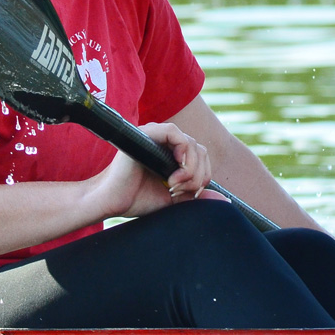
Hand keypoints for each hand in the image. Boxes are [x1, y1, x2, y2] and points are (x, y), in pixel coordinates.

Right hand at [87, 121, 214, 218]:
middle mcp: (165, 142)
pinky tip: (175, 170)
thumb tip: (223, 198)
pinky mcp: (147, 133)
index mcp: (172, 154)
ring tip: (174, 184)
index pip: (201, 157)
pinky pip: (175, 132)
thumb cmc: (137, 199)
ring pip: (192, 143)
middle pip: (200, 150)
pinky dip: (182, 152)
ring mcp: (156, 136)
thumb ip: (196, 196)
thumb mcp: (175, 199)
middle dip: (198, 174)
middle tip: (181, 190)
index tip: (189, 193)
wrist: (112, 202)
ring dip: (191, 168)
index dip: (203, 175)